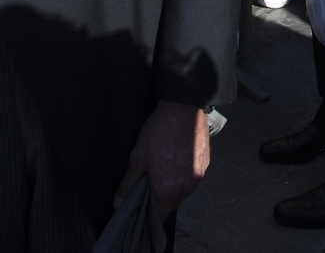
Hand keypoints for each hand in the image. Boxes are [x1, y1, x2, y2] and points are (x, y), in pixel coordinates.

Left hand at [117, 102, 208, 216]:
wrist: (183, 108)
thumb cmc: (159, 132)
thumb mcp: (138, 157)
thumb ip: (128, 184)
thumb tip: (119, 203)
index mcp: (168, 189)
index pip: (159, 215)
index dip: (149, 216)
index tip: (142, 211)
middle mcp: (186, 188)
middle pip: (171, 203)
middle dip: (160, 198)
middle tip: (149, 183)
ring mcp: (198, 176)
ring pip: (183, 191)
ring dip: (173, 186)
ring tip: (163, 169)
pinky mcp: (205, 164)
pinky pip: (192, 178)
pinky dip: (184, 175)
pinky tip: (176, 160)